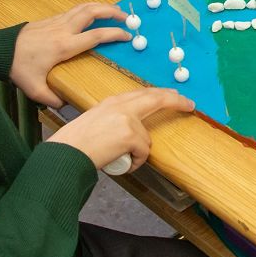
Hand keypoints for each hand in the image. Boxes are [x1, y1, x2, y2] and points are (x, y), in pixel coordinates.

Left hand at [10, 3, 130, 107]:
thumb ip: (51, 98)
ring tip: (115, 10)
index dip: (114, 34)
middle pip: (93, 12)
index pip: (96, 35)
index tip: (127, 36)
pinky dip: (89, 8)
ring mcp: (57, 21)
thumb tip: (64, 105)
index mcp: (64, 46)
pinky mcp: (51, 19)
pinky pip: (75, 9)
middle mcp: (64, 29)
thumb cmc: (18, 68)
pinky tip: (94, 13)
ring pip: (84, 7)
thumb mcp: (34, 89)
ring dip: (102, 6)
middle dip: (112, 12)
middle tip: (127, 17)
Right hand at [51, 88, 194, 171]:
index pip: (141, 93)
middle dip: (174, 100)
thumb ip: (113, 121)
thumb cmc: (75, 145)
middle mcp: (120, 105)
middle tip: (189, 104)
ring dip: (138, 153)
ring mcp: (127, 119)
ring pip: (146, 139)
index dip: (159, 94)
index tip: (173, 94)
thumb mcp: (95, 123)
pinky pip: (143, 153)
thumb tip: (130, 131)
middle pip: (155, 98)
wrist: (66, 153)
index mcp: (112, 102)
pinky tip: (120, 163)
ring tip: (118, 159)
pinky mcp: (131, 134)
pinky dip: (135, 163)